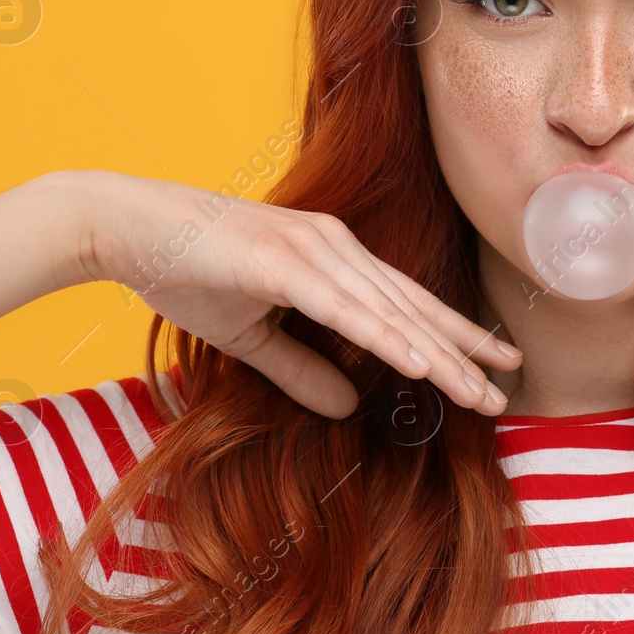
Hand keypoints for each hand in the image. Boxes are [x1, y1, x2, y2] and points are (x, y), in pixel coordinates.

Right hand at [61, 170, 519, 418]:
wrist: (124, 228)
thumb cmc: (183, 271)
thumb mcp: (251, 337)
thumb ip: (302, 369)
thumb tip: (350, 405)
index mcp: (333, 260)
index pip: (407, 306)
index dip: (453, 336)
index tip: (494, 364)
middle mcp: (336, 249)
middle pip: (413, 310)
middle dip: (463, 351)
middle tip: (510, 385)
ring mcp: (313, 251)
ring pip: (391, 314)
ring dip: (438, 356)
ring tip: (479, 391)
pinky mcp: (283, 262)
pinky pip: (346, 309)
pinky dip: (386, 337)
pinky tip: (420, 364)